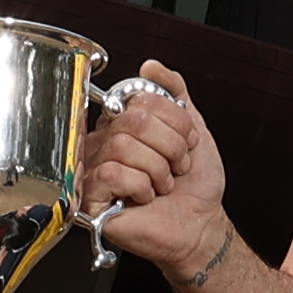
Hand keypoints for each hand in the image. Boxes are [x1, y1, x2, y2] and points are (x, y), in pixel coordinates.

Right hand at [82, 59, 229, 278]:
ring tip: (161, 184)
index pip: (140, 97)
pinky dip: (140, 187)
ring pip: (123, 146)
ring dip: (157, 170)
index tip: (183, 142)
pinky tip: (143, 197)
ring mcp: (95, 169)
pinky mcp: (91, 198)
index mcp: (125, 124)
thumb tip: (150, 66)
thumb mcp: (194, 128)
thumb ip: (174, 92)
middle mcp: (106, 142)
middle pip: (133, 120)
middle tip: (175, 166)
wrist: (200, 225)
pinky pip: (111, 174)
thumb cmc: (194, 186)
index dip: (173, 121)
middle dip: (169, 147)